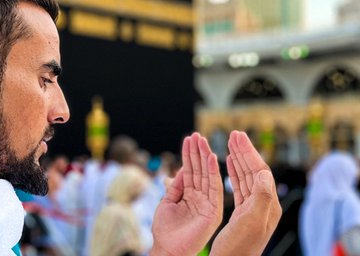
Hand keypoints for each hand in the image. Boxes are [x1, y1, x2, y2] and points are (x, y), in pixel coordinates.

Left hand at [152, 133, 222, 255]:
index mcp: (189, 195)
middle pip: (200, 170)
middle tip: (196, 135)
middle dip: (197, 152)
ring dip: (205, 157)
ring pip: (207, 176)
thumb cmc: (165, 230)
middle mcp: (201, 197)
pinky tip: (211, 157)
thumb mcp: (167, 203)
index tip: (190, 139)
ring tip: (202, 140)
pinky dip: (213, 172)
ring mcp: (208, 203)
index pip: (191, 171)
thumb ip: (176, 187)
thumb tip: (181, 170)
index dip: (190, 155)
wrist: (168, 248)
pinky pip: (215, 188)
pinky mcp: (214, 210)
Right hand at [210, 131, 281, 255]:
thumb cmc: (239, 247)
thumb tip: (265, 172)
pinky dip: (233, 173)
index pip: (259, 170)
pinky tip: (228, 165)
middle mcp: (263, 204)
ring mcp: (253, 208)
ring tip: (230, 144)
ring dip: (238, 159)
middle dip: (244, 151)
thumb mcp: (251, 220)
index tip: (237, 136)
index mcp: (267, 204)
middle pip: (253, 170)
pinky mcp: (242, 213)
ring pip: (245, 177)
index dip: (248, 152)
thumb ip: (261, 195)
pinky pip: (239, 187)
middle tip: (234, 134)